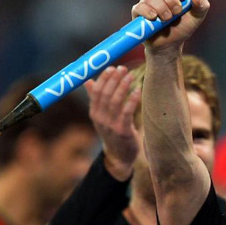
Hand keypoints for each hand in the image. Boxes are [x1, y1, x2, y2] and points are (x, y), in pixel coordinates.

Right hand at [84, 66, 141, 180]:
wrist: (119, 157)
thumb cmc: (113, 132)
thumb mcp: (102, 116)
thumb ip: (95, 99)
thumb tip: (88, 81)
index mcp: (94, 113)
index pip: (96, 92)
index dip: (103, 79)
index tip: (112, 67)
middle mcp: (100, 118)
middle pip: (105, 95)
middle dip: (114, 79)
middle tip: (123, 68)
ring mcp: (110, 125)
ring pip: (115, 102)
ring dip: (123, 86)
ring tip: (131, 75)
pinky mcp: (122, 131)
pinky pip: (126, 113)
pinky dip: (131, 100)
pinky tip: (137, 90)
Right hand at [131, 0, 209, 53]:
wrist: (169, 46)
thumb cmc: (182, 29)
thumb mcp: (196, 18)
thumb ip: (202, 6)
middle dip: (171, 1)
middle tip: (177, 13)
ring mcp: (148, 2)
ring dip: (161, 9)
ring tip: (167, 20)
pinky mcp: (138, 12)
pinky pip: (140, 7)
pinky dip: (147, 11)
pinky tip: (153, 17)